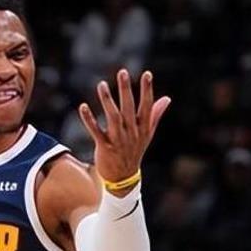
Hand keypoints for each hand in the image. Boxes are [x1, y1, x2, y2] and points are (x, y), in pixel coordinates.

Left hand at [78, 69, 169, 193]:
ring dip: (107, 101)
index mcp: (143, 128)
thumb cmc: (135, 151)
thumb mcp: (147, 134)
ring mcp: (118, 140)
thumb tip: (167, 98)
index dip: (147, 90)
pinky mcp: (105, 146)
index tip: (147, 74)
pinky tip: (82, 106)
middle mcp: (132, 132)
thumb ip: (156, 114)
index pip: (147, 106)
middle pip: (129, 108)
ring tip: (101, 85)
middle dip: (126, 90)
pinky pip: (96, 131)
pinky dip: (89, 120)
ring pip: (113, 117)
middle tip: (122, 72)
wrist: (123, 178)